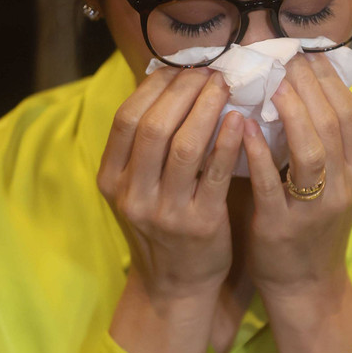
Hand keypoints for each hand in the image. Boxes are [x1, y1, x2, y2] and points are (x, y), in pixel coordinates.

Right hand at [97, 66, 243, 352]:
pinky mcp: (199, 224)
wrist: (175, 285)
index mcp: (111, 179)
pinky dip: (226, 142)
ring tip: (225, 85)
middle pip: (153, 126)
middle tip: (210, 69)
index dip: (155, 87)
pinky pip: (213, 174)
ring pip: (182, 146)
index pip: (126, 118)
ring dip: (205, 108)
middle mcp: (131, 194)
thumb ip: (147, 144)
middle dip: (183, 91)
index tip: (181, 67)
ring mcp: (164, 211)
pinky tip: (240, 120)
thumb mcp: (139, 186)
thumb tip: (168, 81)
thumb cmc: (162, 224)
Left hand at [241, 53, 351, 352]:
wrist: (305, 285)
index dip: (329, 79)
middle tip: (283, 54)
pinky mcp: (282, 225)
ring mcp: (314, 208)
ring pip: (311, 150)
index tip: (305, 51)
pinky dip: (261, 154)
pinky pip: (273, 184)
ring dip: (291, 112)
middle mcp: (344, 187)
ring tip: (272, 82)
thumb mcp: (348, 186)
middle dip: (308, 84)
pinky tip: (244, 127)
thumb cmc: (320, 226)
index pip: (350, 114)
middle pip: (332, 124)